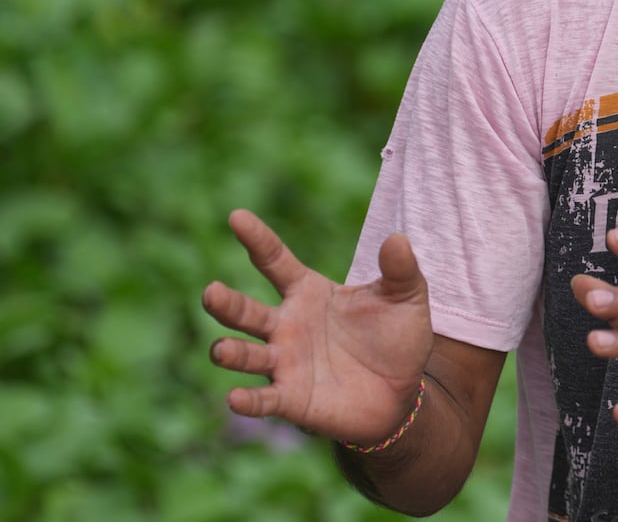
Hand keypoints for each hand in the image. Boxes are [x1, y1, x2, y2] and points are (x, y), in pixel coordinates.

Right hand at [202, 209, 433, 444]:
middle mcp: (286, 325)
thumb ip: (401, 269)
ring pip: (245, 354)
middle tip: (211, 292)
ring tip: (220, 349)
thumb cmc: (396, 338)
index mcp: (309, 292)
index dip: (257, 239)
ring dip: (230, 352)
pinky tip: (234, 398)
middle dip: (225, 303)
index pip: (275, 260)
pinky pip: (262, 400)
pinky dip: (247, 400)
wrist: (402, 392)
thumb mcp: (406, 298)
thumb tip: (398, 238)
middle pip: (245, 311)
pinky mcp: (290, 399)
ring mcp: (284, 363)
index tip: (237, 216)